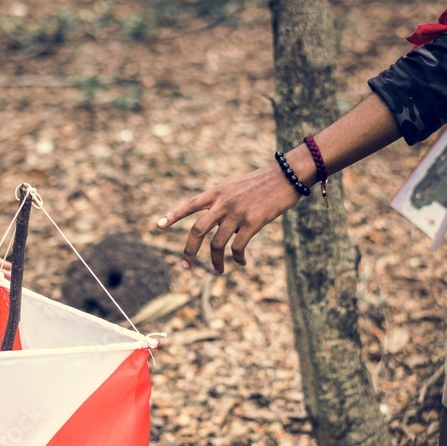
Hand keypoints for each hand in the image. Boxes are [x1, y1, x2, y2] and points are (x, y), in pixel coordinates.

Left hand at [156, 164, 299, 273]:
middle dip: (189, 251)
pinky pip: (238, 247)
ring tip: (218, 271)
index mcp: (217, 192)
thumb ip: (222, 202)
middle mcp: (223, 203)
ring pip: (217, 244)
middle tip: (185, 265)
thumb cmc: (263, 182)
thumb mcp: (236, 186)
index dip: (173, 215)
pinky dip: (237, 258)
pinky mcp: (253, 222)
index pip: (189, 204)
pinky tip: (240, 263)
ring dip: (216, 262)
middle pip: (197, 230)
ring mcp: (237, 213)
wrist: (287, 174)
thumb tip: (215, 222)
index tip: (158, 225)